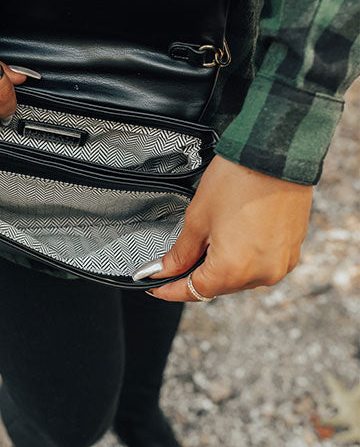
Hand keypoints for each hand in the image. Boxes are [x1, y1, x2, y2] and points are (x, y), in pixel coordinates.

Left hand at [141, 155, 312, 300]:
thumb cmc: (239, 179)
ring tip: (210, 240)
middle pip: (218, 287)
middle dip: (196, 274)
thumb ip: (179, 253)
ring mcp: (280, 264)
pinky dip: (244, 258)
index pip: (194, 292)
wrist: (274, 155)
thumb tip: (164, 270)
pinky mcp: (291, 252)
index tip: (155, 287)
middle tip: (177, 259)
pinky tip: (234, 237)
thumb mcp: (197, 219)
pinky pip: (260, 265)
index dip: (170, 290)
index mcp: (234, 269)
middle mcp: (261, 274)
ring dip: (222, 267)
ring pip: (240, 278)